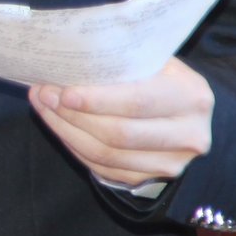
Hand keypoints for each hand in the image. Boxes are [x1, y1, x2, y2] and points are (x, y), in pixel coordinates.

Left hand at [29, 58, 214, 188]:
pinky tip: (60, 127)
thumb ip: (125, 59)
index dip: (95, 101)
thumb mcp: (156, 61)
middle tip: (44, 95)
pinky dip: (75, 146)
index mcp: (191, 96)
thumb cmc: (163, 79)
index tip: (63, 92)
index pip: (136, 102)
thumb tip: (71, 55)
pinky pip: (103, 168)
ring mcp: (170, 163)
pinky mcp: (150, 180)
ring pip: (106, 154)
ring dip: (66, 131)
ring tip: (45, 107)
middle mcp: (188, 135)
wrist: (188, 115)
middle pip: (117, 133)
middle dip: (73, 115)